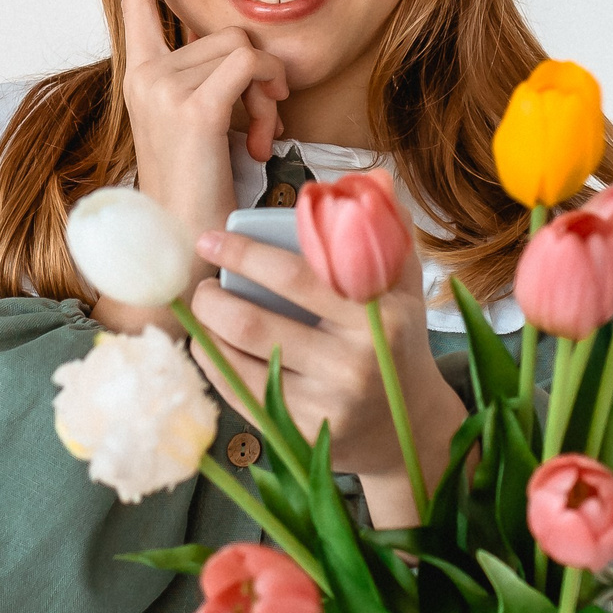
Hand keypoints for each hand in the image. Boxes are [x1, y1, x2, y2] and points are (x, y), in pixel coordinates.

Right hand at [95, 0, 290, 336]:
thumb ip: (210, 85)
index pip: (138, 8)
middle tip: (260, 121)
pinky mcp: (192, 107)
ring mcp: (163, 88)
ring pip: (243, 49)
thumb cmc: (198, 192)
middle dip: (258, 72)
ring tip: (256, 137)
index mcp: (140, 76)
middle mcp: (144, 74)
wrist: (181, 249)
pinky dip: (268, 98)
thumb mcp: (199, 127)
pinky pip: (250, 66)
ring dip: (268, 92)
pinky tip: (258, 140)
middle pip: (224, 31)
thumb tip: (249, 58)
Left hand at [187, 225, 465, 528]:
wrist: (410, 428)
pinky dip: (214, 362)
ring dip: (206, 328)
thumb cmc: (398, 341)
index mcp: (377, 316)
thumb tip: (368, 179)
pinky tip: (208, 343)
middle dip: (210, 296)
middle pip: (253, 322)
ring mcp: (326, 402)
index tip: (211, 236)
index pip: (295, 276)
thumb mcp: (405, 285)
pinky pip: (241, 391)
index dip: (244, 253)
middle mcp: (353, 362)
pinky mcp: (303, 433)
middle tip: (202, 281)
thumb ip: (387, 229)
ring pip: (239, 359)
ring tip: (203, 307)